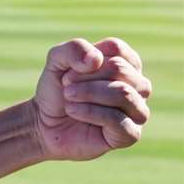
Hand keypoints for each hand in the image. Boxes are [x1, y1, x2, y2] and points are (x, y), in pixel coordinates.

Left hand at [32, 38, 150, 160]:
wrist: (45, 124)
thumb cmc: (57, 90)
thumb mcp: (56, 61)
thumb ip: (74, 49)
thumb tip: (96, 60)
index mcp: (126, 63)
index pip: (116, 49)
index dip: (87, 57)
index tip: (70, 69)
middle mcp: (138, 86)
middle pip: (120, 69)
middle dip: (84, 76)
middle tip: (66, 85)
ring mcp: (138, 110)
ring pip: (124, 94)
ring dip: (88, 93)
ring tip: (69, 97)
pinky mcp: (131, 134)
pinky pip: (119, 120)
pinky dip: (90, 112)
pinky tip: (73, 111)